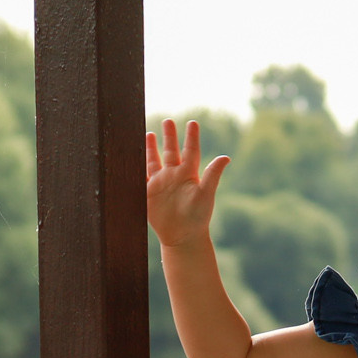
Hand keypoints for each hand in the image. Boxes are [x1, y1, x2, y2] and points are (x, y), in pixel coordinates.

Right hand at [145, 118, 227, 246]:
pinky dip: (136, 165)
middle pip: (171, 151)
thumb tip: (226, 157)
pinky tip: (132, 155)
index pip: (190, 150)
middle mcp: (174, 176)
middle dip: (169, 136)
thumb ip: (212, 175)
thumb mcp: (206, 194)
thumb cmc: (198, 217)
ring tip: (149, 133)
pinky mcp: (148, 192)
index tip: (192, 122)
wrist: (182, 237)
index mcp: (189, 174)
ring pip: (154, 160)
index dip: (191, 137)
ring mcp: (160, 183)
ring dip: (151, 148)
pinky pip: (141, 175)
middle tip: (168, 120)